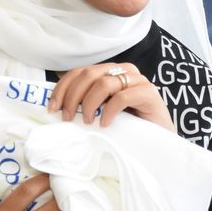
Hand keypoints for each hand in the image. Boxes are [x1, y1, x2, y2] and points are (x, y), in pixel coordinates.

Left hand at [50, 62, 171, 130]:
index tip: (52, 108)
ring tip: (88, 122)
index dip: (63, 88)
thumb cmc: (129, 125)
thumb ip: (86, 103)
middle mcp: (123, 71)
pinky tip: (105, 124)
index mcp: (109, 72)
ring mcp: (137, 80)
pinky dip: (108, 111)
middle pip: (88, 75)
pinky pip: (122, 97)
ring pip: (103, 83)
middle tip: (68, 117)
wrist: (159, 139)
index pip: (79, 72)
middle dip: (72, 97)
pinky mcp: (148, 93)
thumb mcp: (102, 111)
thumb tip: (58, 105)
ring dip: (89, 104)